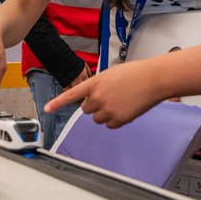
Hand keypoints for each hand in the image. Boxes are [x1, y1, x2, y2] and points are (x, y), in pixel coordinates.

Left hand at [44, 59, 165, 127]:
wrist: (153, 79)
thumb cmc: (136, 74)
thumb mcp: (111, 74)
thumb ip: (99, 86)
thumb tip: (94, 98)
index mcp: (95, 83)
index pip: (72, 95)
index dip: (58, 103)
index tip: (46, 109)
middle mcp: (98, 97)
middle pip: (86, 110)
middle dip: (94, 106)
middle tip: (109, 98)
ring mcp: (108, 109)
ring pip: (97, 119)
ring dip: (104, 113)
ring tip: (120, 101)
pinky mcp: (119, 119)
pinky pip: (110, 125)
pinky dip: (115, 120)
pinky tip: (125, 109)